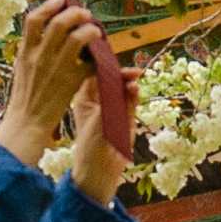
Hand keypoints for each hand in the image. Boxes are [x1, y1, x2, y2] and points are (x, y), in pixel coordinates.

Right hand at [0, 0, 103, 164]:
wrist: (27, 122)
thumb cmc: (25, 95)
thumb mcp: (21, 67)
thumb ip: (31, 47)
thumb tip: (42, 27)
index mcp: (25, 51)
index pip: (33, 19)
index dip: (49, 5)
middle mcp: (40, 57)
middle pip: (59, 23)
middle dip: (75, 12)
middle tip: (85, 13)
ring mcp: (56, 69)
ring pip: (77, 38)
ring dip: (90, 29)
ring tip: (95, 29)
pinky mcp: (71, 82)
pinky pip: (90, 62)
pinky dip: (98, 55)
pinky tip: (101, 54)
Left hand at [69, 34, 135, 204]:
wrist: (100, 168)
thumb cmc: (91, 142)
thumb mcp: (97, 116)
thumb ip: (110, 98)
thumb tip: (124, 80)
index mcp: (86, 96)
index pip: (93, 71)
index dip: (101, 62)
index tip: (108, 54)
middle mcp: (100, 98)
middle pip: (110, 76)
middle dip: (119, 70)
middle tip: (127, 66)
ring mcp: (115, 106)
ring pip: (122, 85)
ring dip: (128, 80)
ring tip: (133, 75)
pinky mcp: (127, 114)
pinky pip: (131, 98)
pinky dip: (133, 92)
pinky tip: (135, 87)